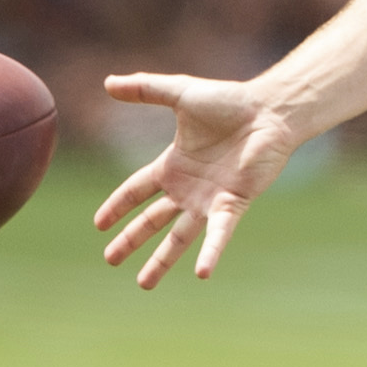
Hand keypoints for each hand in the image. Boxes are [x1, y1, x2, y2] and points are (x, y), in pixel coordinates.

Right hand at [94, 72, 300, 287]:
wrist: (268, 112)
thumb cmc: (229, 102)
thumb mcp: (180, 93)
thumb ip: (144, 89)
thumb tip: (107, 83)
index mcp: (173, 166)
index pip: (136, 191)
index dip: (117, 206)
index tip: (99, 225)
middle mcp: (188, 188)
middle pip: (152, 220)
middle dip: (131, 240)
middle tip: (109, 260)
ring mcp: (209, 200)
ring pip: (179, 237)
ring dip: (162, 260)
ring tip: (143, 284)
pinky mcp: (232, 204)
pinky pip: (218, 234)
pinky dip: (210, 252)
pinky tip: (201, 273)